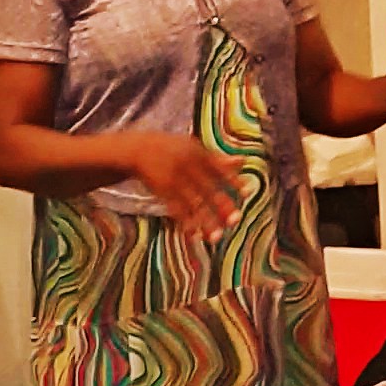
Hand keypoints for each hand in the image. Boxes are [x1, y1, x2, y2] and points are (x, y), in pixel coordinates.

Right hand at [123, 132, 241, 238]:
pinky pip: (176, 209)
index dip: (234, 181)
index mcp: (197, 154)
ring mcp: (174, 180)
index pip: (219, 169)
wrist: (138, 149)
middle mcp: (187, 167)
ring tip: (217, 237)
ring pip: (193, 203)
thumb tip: (243, 161)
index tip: (247, 193)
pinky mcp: (162, 191)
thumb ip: (218, 158)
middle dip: (222, 206)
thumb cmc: (172, 149)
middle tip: (235, 220)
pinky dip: (186, 222)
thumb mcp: (193, 147)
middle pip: (208, 189)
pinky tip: (195, 235)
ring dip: (205, 222)